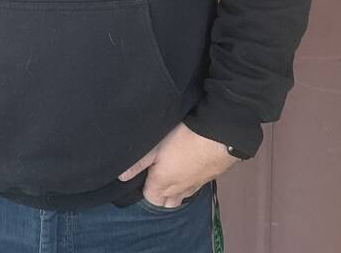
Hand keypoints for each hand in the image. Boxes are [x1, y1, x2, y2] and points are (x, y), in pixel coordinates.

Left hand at [117, 122, 239, 206]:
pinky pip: (193, 188)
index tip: (144, 172)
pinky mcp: (207, 180)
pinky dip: (187, 183)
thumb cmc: (184, 138)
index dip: (143, 186)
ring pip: (180, 198)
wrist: (219, 136)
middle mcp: (179, 191)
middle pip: (165, 203)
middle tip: (155, 173)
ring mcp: (194, 187)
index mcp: (163, 185)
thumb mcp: (156, 145)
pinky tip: (187, 168)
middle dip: (158, 194)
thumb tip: (121, 177)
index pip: (149, 198)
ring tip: (170, 171)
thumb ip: (138, 163)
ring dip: (173, 190)